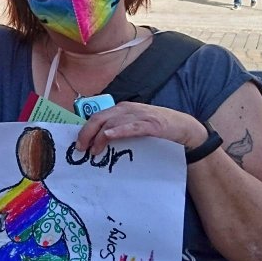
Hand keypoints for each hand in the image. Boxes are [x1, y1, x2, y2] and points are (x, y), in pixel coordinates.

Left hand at [75, 102, 204, 156]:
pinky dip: (117, 131)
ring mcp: (138, 116)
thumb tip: (99, 141)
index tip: (78, 144)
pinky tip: (108, 137)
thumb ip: (119, 129)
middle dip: (86, 133)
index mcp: (121, 109)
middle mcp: (127, 109)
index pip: (97, 117)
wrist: (183, 127)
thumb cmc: (156, 128)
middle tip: (80, 149)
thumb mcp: (134, 125)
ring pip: (111, 123)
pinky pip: (130, 127)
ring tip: (93, 151)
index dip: (85, 130)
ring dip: (99, 137)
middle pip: (99, 118)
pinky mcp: (150, 124)